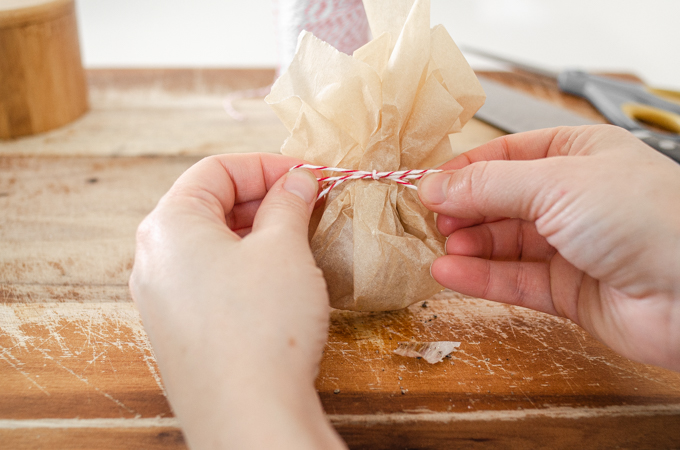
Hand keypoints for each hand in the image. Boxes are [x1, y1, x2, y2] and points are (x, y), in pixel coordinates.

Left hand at [129, 154, 345, 448]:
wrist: (248, 416)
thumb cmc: (263, 323)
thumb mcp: (284, 248)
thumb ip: (289, 203)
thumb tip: (298, 181)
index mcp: (168, 225)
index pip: (216, 170)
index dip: (267, 165)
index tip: (307, 174)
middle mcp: (153, 259)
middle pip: (209, 206)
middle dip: (263, 199)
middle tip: (309, 205)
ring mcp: (161, 300)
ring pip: (211, 246)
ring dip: (256, 234)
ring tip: (299, 240)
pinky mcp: (178, 332)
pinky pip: (209, 281)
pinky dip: (243, 267)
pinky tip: (278, 281)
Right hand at [418, 125, 679, 371]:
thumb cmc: (645, 217)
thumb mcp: (556, 183)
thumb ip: (488, 186)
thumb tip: (434, 185)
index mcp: (579, 154)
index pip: (507, 156)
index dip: (466, 169)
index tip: (427, 184)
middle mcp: (574, 198)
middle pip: (501, 201)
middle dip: (464, 209)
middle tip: (430, 220)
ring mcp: (571, 245)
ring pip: (504, 243)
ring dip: (468, 245)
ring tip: (438, 247)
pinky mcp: (568, 290)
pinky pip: (514, 280)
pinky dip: (480, 278)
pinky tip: (450, 274)